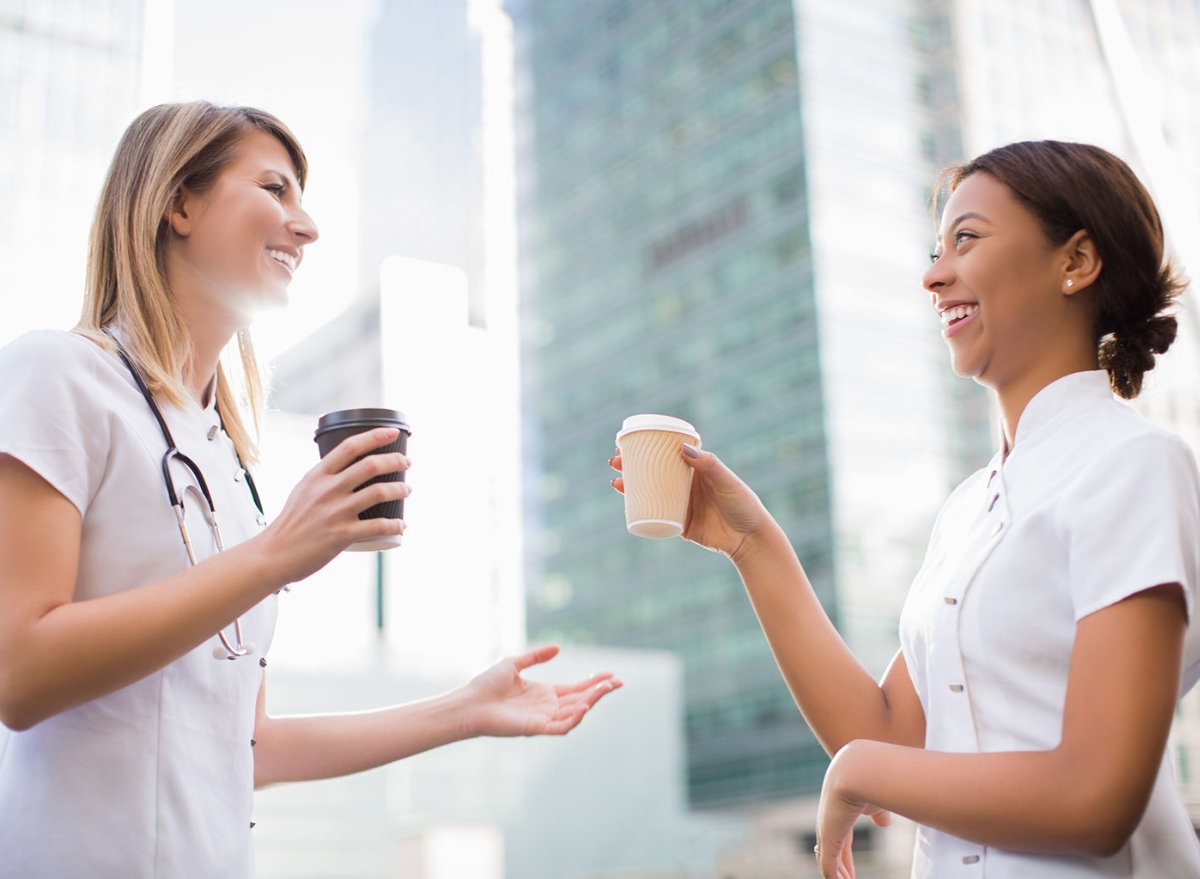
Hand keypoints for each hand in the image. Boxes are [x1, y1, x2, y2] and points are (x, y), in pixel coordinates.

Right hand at [257, 427, 411, 584]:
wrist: (275, 554)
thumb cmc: (292, 522)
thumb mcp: (304, 490)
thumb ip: (325, 477)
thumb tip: (349, 466)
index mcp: (317, 475)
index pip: (350, 446)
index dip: (375, 436)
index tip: (393, 433)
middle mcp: (326, 490)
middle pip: (370, 466)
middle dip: (395, 461)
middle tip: (407, 463)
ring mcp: (335, 512)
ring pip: (378, 493)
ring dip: (399, 489)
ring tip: (407, 489)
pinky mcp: (341, 535)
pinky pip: (377, 526)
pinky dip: (395, 524)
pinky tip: (402, 524)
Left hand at [459, 644, 621, 737]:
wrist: (468, 703)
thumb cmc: (485, 684)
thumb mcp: (513, 663)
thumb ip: (536, 656)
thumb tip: (558, 648)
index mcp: (543, 693)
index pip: (575, 689)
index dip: (593, 682)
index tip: (611, 674)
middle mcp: (546, 707)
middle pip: (581, 699)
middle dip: (600, 691)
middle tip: (619, 681)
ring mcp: (543, 719)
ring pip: (576, 712)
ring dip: (593, 701)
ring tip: (607, 688)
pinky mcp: (536, 728)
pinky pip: (562, 726)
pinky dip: (576, 718)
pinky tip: (585, 705)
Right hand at [609, 446, 769, 559]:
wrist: (749, 539)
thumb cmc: (743, 504)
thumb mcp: (726, 481)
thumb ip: (708, 464)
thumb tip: (682, 448)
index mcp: (695, 469)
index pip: (667, 453)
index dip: (647, 447)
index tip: (629, 442)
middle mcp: (685, 485)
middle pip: (652, 472)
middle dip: (631, 466)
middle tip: (615, 461)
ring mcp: (680, 505)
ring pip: (649, 493)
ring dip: (630, 488)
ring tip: (616, 483)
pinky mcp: (679, 524)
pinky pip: (655, 517)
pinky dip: (639, 513)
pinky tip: (626, 508)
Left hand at [815, 741, 891, 878]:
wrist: (859, 771)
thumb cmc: (872, 782)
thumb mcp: (877, 801)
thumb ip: (878, 813)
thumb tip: (884, 823)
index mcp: (840, 813)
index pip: (842, 840)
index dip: (845, 857)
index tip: (849, 871)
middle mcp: (828, 823)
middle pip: (831, 853)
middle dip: (840, 869)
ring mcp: (826, 831)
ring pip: (828, 862)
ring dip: (838, 877)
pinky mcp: (827, 839)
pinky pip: (829, 867)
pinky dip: (835, 878)